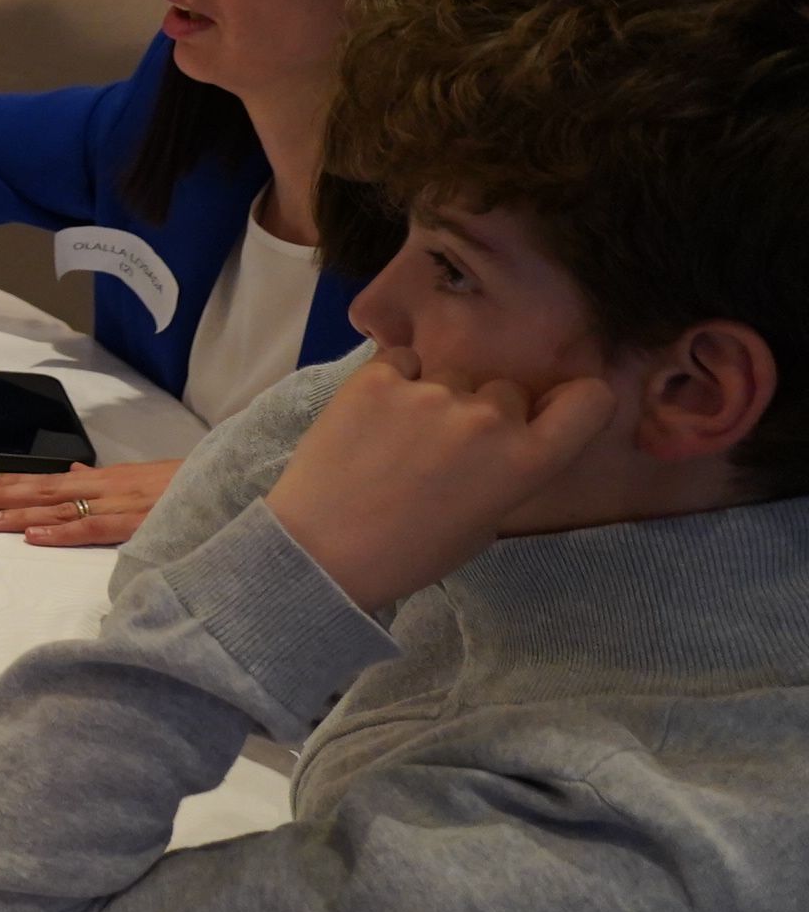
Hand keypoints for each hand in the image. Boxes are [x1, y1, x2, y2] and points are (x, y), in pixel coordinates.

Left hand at [0, 457, 180, 547]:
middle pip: (46, 492)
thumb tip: (74, 475)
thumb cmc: (191, 485)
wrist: (232, 483)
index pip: (53, 480)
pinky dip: (60, 533)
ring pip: (59, 510)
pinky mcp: (137, 524)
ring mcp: (120, 505)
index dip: (18, 483)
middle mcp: (107, 488)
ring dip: (20, 515)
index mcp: (109, 479)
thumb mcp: (143, 477)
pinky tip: (33, 536)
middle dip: (5, 497)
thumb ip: (104, 480)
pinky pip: (91, 529)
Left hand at [266, 346, 619, 608]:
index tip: (548, 411)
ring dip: (435, 397)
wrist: (322, 551)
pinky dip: (393, 380)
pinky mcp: (378, 377)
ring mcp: (433, 393)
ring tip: (398, 440)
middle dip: (485, 412)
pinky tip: (372, 418)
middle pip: (506, 390)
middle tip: (444, 450)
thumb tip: (511, 434)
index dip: (573, 401)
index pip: (590, 400)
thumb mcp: (485, 521)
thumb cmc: (409, 550)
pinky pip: (402, 360)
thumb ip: (509, 468)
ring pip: (452, 376)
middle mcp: (490, 420)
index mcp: (528, 462)